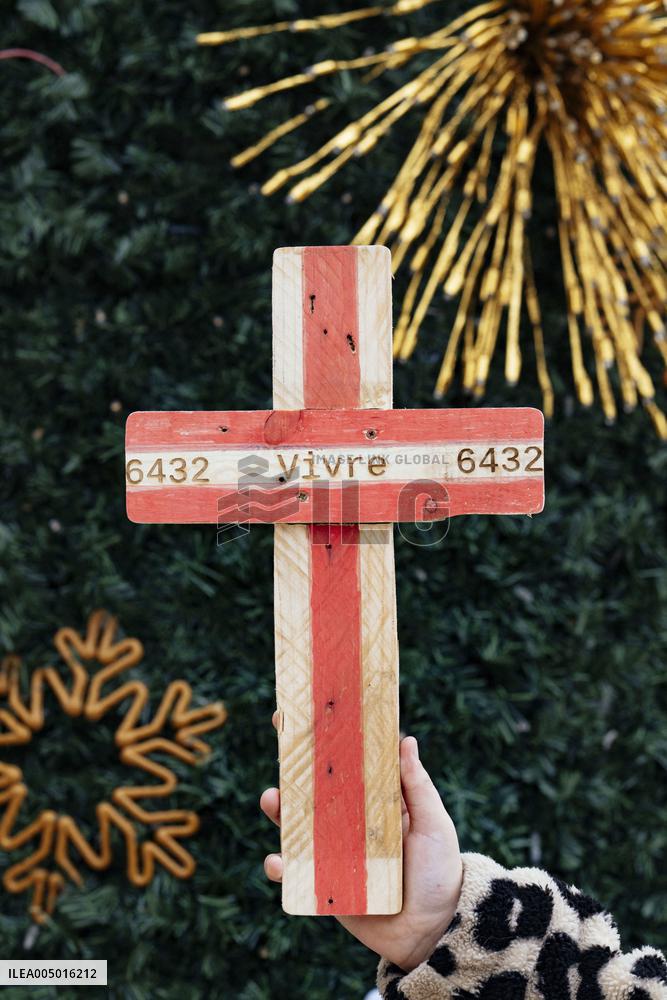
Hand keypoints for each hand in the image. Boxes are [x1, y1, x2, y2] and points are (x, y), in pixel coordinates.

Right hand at [260, 714, 462, 971]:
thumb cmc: (440, 873)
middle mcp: (350, 825)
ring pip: (297, 827)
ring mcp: (335, 854)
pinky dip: (282, 868)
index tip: (307, 711)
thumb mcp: (433, 825)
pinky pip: (296, 875)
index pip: (347, 766)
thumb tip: (406, 739)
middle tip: (280, 744)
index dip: (327, 741)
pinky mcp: (325, 887)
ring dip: (279, 811)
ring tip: (271, 799)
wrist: (435, 932)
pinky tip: (277, 862)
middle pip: (314, 791)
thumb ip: (418, 787)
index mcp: (375, 803)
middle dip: (293, 767)